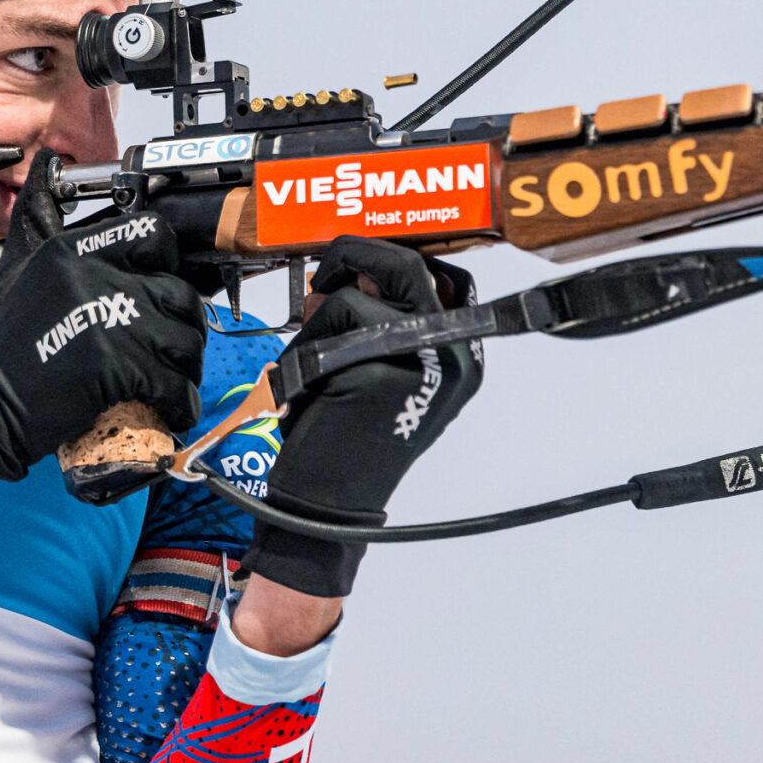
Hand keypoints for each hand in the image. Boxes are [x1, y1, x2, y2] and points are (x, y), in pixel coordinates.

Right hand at [0, 204, 204, 500]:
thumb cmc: (9, 351)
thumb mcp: (35, 279)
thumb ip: (78, 258)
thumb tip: (116, 241)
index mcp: (73, 251)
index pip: (152, 233)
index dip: (170, 264)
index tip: (168, 290)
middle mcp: (94, 277)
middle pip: (180, 294)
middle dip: (187, 328)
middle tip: (177, 350)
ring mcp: (107, 320)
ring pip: (184, 340)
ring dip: (188, 367)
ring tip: (175, 382)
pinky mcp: (115, 365)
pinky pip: (173, 383)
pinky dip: (180, 401)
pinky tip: (173, 410)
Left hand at [241, 237, 483, 597]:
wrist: (331, 507)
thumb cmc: (349, 441)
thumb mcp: (382, 373)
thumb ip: (381, 320)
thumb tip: (353, 266)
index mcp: (460, 358)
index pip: (448, 279)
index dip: (399, 259)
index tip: (359, 264)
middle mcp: (453, 357)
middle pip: (411, 265)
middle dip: (357, 254)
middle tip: (327, 273)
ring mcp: (420, 362)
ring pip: (362, 291)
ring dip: (322, 313)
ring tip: (310, 353)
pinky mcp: (379, 371)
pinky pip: (330, 326)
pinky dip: (304, 346)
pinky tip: (301, 382)